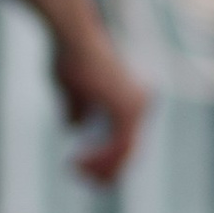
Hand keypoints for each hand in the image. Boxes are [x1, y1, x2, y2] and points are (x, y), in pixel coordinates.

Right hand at [53, 29, 149, 185]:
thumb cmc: (71, 56)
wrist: (72, 36)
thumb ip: (79, 108)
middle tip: (80, 176)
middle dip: (105, 169)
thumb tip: (75, 127)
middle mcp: (142, 104)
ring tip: (75, 169)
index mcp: (135, 98)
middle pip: (128, 151)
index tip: (83, 167)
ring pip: (123, 154)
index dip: (107, 159)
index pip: (127, 140)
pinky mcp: (126, 111)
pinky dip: (97, 159)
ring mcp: (137, 108)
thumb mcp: (73, 88)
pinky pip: (117, 148)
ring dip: (98, 167)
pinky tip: (77, 161)